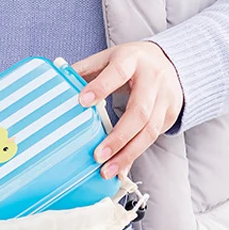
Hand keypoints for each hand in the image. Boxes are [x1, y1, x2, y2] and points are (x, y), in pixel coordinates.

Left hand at [73, 42, 182, 178]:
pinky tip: (121, 168)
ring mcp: (165, 98)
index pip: (118, 72)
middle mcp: (153, 78)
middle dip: (118, 137)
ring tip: (107, 171)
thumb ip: (85, 71)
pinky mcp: (170, 114)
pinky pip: (153, 138)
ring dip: (128, 154)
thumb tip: (57, 87)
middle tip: (98, 156)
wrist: (170, 62)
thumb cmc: (130, 63)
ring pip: (150, 130)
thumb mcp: (108, 59)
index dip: (101, 87)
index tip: (82, 102)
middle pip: (139, 111)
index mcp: (132, 59)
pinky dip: (135, 155)